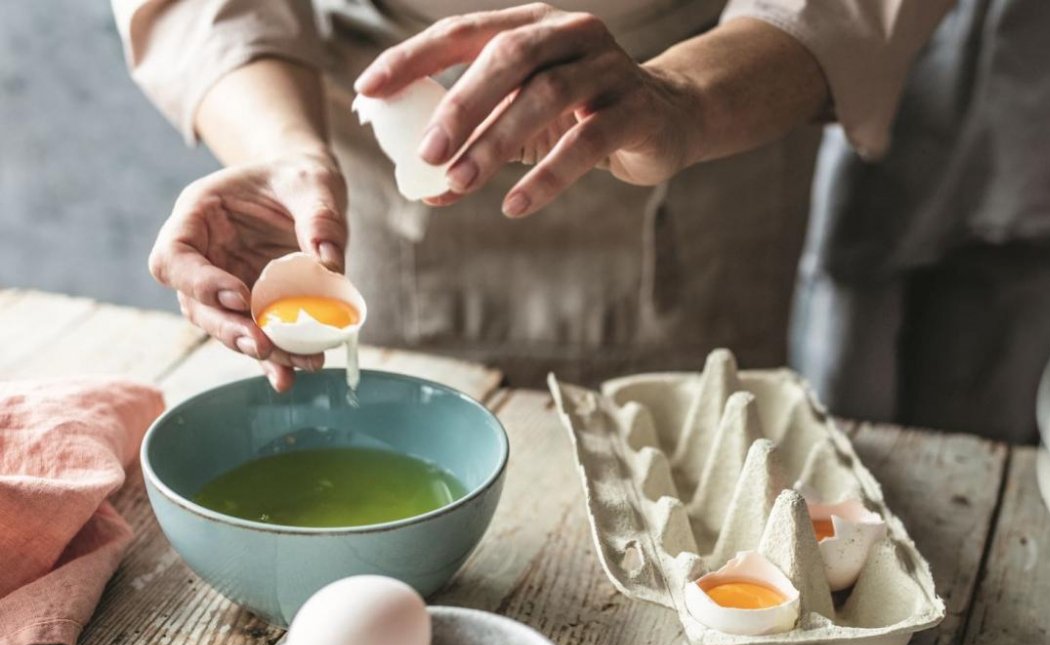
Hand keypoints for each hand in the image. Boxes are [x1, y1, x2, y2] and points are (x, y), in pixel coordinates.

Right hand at [149, 151, 347, 390]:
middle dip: (228, 329)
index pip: (174, 257)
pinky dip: (274, 357)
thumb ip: (320, 216)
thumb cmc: (299, 178)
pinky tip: (293, 373)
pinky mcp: (251, 305)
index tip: (240, 296)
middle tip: (263, 345)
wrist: (307, 191)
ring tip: (294, 365)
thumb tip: (330, 263)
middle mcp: (203, 255)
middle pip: (195, 304)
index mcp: (198, 216)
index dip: (199, 282)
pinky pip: (256, 334)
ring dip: (257, 350)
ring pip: (224, 326)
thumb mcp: (313, 183)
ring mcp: (224, 283)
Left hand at [355, 3, 703, 217]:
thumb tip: (424, 190)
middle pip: (508, 56)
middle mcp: (570, 34)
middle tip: (426, 151)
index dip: (414, 58)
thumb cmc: (583, 116)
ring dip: (498, 142)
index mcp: (532, 25)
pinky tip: (516, 204)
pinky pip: (588, 141)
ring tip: (461, 183)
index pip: (463, 32)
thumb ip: (478, 145)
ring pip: (547, 96)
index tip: (370, 89)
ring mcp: (608, 68)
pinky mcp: (636, 110)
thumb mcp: (525, 123)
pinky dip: (548, 175)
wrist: (669, 119)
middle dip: (460, 103)